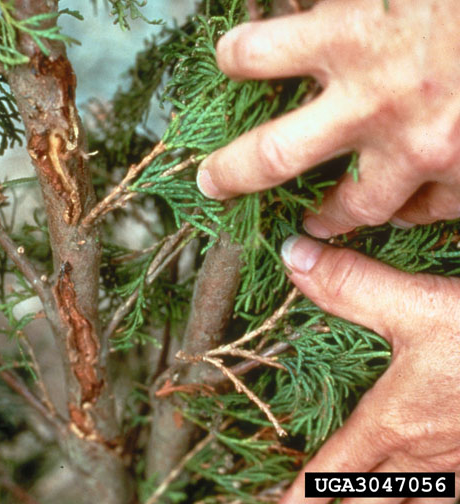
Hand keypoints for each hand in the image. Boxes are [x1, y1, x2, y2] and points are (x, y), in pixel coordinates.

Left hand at [196, 0, 459, 237]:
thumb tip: (315, 0)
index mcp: (352, 31)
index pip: (254, 54)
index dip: (234, 56)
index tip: (229, 58)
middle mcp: (375, 98)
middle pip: (271, 156)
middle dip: (231, 175)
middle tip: (212, 185)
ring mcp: (422, 145)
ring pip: (350, 206)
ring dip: (324, 215)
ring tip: (311, 219)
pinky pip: (427, 210)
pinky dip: (412, 210)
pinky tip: (404, 207)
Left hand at [278, 235, 459, 502]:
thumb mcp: (418, 304)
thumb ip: (351, 285)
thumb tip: (290, 255)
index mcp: (396, 423)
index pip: (336, 468)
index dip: (305, 490)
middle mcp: (427, 456)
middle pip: (373, 501)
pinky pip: (456, 497)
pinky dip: (435, 501)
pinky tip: (433, 495)